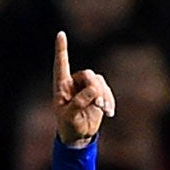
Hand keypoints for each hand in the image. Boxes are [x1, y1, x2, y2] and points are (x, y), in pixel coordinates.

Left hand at [53, 32, 114, 148]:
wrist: (78, 135)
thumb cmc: (68, 126)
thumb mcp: (69, 117)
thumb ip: (79, 103)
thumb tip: (93, 91)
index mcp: (61, 86)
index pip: (61, 65)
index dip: (61, 49)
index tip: (60, 34)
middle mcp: (74, 83)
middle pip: (87, 75)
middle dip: (94, 88)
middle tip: (98, 103)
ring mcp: (86, 87)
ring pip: (98, 81)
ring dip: (103, 95)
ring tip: (103, 110)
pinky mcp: (98, 92)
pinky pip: (106, 89)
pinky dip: (109, 100)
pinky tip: (109, 112)